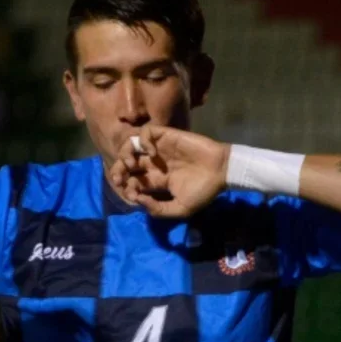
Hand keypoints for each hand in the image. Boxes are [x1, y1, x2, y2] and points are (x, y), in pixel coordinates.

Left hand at [109, 125, 228, 217]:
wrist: (222, 172)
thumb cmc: (204, 191)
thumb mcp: (180, 209)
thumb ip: (158, 209)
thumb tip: (138, 200)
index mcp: (156, 180)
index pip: (132, 181)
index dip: (127, 188)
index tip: (133, 194)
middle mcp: (154, 164)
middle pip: (126, 163)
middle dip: (118, 171)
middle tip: (119, 179)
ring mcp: (159, 149)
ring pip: (131, 145)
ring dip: (124, 154)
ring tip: (131, 165)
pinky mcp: (166, 136)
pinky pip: (146, 132)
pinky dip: (143, 140)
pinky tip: (151, 152)